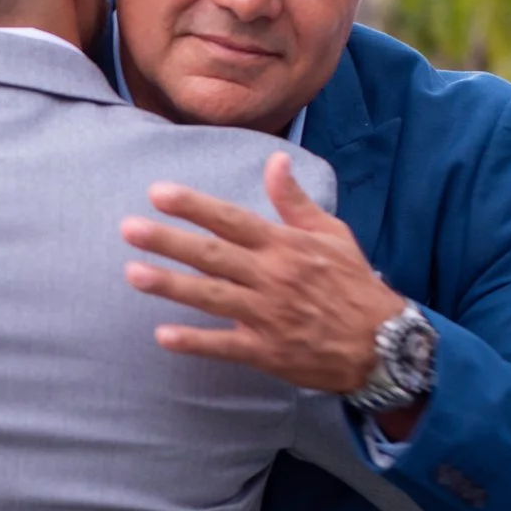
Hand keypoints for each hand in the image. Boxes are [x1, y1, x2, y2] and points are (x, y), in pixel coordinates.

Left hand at [120, 152, 406, 394]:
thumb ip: (295, 201)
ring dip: (171, 285)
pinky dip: (194, 342)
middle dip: (169, 241)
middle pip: (212, 255)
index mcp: (284, 245)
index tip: (157, 193)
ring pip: (212, 296)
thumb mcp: (332, 233)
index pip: (231, 219)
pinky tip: (162, 336)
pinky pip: (224, 345)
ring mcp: (267, 315)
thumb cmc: (352, 283)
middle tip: (129, 229)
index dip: (194, 206)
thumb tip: (275, 160)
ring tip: (133, 274)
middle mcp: (272, 276)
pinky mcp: (266, 351)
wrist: (382, 343)